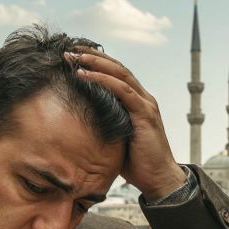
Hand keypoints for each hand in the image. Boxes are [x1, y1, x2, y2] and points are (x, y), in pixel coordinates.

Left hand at [66, 47, 185, 199]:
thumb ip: (105, 126)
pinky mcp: (144, 114)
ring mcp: (145, 104)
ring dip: (95, 63)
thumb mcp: (116, 139)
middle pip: (117, 67)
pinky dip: (102, 80)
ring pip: (119, 74)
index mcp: (137, 102)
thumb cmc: (137, 163)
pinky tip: (84, 76)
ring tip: (74, 57)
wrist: (159, 179)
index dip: (97, 62)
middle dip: (93, 56)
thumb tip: (81, 125)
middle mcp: (143, 98)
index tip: (74, 56)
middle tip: (70, 50)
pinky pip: (122, 91)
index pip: (116, 74)